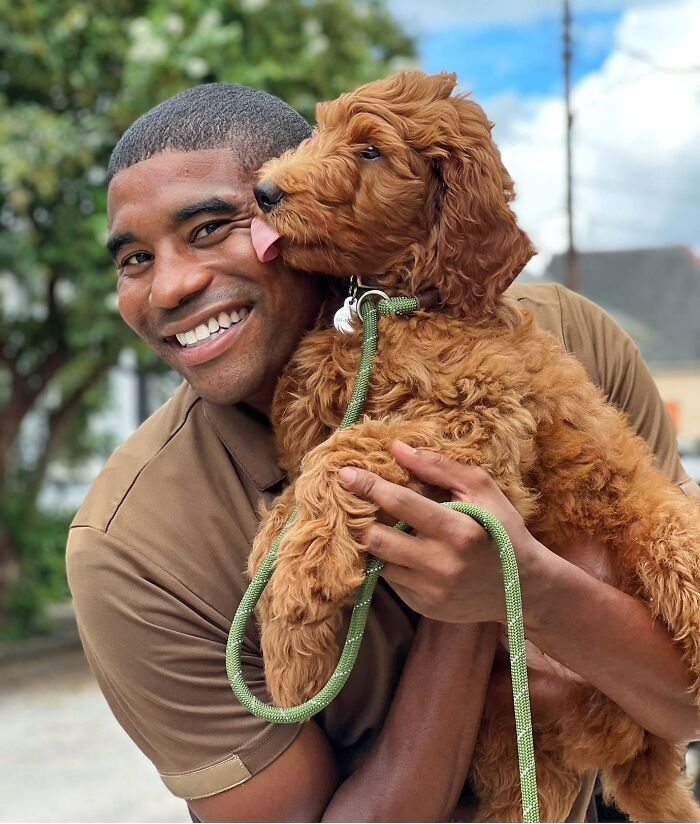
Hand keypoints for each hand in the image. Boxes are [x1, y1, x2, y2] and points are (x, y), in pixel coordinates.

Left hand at [337, 441, 542, 623]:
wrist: (524, 588)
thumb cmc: (502, 529)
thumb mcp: (482, 490)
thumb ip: (440, 467)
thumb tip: (397, 448)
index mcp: (459, 531)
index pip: (400, 504)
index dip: (368, 486)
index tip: (344, 473)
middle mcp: (442, 565)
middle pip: (376, 539)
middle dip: (359, 519)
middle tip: (352, 502)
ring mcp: (430, 591)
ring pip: (377, 562)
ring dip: (370, 541)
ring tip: (369, 522)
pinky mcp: (424, 607)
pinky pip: (390, 580)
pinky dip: (386, 561)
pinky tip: (395, 548)